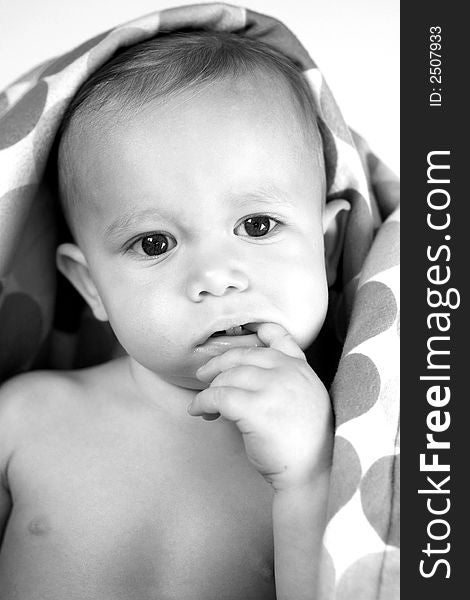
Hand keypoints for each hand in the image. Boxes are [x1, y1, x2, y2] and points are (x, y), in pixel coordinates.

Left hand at [188, 323, 332, 490]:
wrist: (313, 474)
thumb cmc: (305, 445)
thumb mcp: (307, 401)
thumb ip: (285, 381)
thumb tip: (242, 376)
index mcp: (301, 370)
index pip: (280, 337)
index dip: (259, 331)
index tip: (244, 331)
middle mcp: (288, 372)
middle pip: (244, 356)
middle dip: (219, 364)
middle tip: (204, 376)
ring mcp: (273, 387)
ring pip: (228, 376)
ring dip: (210, 389)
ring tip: (206, 406)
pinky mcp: (255, 407)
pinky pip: (218, 396)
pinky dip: (203, 402)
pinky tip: (199, 411)